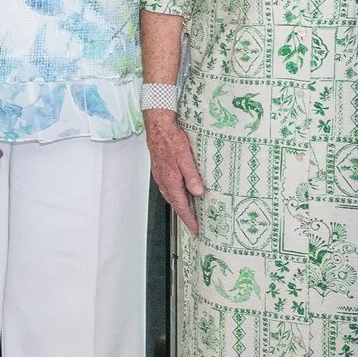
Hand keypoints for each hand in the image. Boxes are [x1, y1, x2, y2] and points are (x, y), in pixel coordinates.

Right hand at [144, 108, 207, 232]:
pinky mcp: (160, 170)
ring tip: (189, 211)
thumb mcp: (186, 159)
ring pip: (170, 196)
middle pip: (175, 204)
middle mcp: (164, 181)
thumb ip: (192, 177)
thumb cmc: (172, 140)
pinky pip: (167, 187)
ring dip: (179, 205)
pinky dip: (174, 194)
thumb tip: (198, 193)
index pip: (181, 206)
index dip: (189, 219)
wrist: (158, 128)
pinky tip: (179, 191)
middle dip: (184, 215)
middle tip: (194, 223)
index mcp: (171, 181)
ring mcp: (161, 176)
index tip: (195, 229)